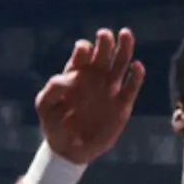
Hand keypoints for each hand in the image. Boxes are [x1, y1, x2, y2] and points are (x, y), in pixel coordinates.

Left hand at [36, 29, 143, 164]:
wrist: (70, 149)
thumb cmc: (55, 123)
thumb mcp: (45, 106)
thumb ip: (53, 89)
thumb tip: (68, 77)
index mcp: (77, 73)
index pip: (83, 52)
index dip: (84, 49)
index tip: (84, 51)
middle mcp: (95, 76)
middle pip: (104, 52)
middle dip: (105, 41)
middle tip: (105, 34)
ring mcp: (110, 88)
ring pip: (121, 63)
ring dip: (125, 48)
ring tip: (126, 34)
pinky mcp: (122, 104)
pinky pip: (132, 87)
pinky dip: (136, 76)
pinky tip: (137, 66)